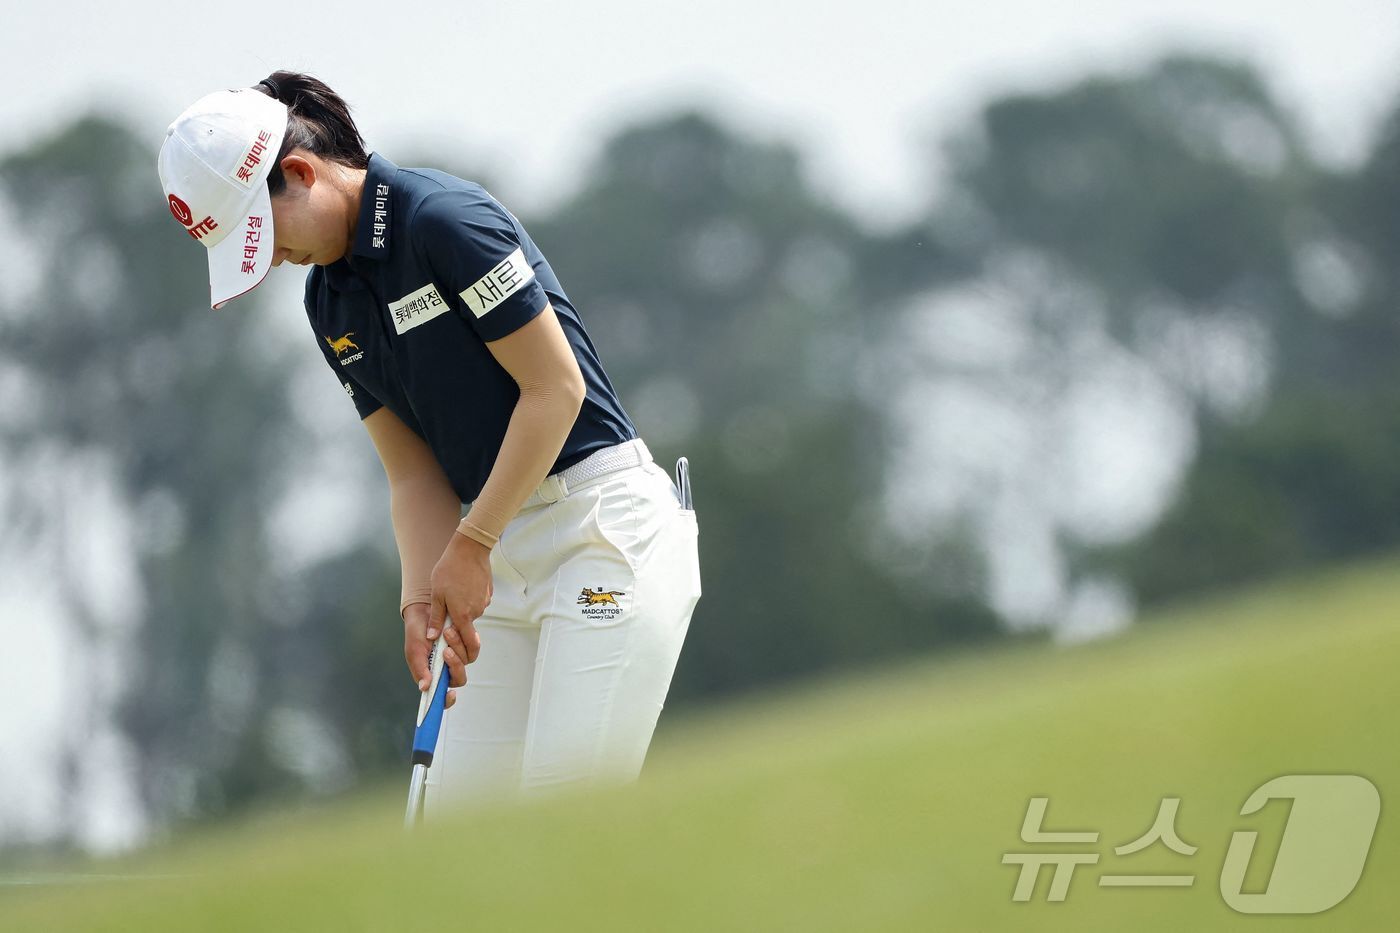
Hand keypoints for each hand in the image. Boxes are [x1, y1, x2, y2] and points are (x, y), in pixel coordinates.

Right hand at [403, 603, 467, 708]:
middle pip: (458, 679)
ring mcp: (456, 657)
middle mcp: (445, 669)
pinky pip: (472, 647)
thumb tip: (425, 687)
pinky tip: (453, 628)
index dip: (447, 700)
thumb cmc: (416, 632)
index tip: (450, 694)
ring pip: (465, 661)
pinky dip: (463, 638)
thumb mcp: (414, 650)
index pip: (441, 696)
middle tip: (446, 651)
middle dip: (455, 666)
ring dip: (457, 647)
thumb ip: (420, 669)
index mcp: (431, 675)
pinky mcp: (465, 644)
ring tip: (446, 631)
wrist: (425, 610)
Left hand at [427, 532, 488, 675]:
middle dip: (457, 627)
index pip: (468, 643)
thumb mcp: (437, 594)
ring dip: (461, 611)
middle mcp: (476, 611)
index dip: (460, 649)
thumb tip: (432, 637)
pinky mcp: (487, 593)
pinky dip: (468, 600)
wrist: (470, 548)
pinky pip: (476, 603)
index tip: (450, 649)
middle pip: (467, 629)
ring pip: (471, 615)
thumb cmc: (450, 569)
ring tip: (451, 593)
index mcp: (463, 615)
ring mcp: (484, 602)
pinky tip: (461, 586)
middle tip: (445, 614)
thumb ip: (436, 618)